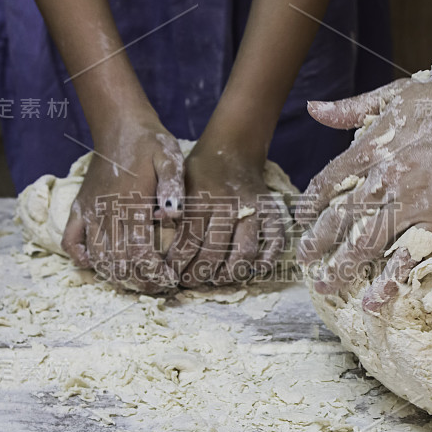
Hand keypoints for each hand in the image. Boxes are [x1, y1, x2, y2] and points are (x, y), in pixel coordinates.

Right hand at [61, 117, 183, 293]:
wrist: (120, 125)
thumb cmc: (150, 143)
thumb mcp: (169, 157)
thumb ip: (173, 184)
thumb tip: (172, 214)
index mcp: (129, 203)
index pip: (137, 252)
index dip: (152, 272)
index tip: (168, 280)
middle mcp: (105, 211)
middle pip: (117, 261)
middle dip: (139, 281)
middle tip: (158, 287)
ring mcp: (88, 211)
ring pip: (96, 257)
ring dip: (115, 275)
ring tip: (137, 282)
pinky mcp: (79, 208)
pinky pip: (71, 241)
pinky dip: (81, 258)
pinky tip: (96, 264)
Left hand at [167, 134, 285, 286]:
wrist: (232, 150)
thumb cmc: (200, 172)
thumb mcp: (178, 182)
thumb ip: (169, 205)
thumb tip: (157, 228)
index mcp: (202, 198)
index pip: (188, 241)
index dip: (178, 264)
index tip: (172, 274)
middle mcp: (229, 205)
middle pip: (214, 252)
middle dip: (199, 274)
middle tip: (191, 281)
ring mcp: (253, 210)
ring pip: (244, 254)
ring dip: (228, 274)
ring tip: (216, 279)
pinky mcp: (272, 213)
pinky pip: (275, 243)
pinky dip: (265, 261)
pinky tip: (250, 270)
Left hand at [296, 70, 431, 307]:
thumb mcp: (394, 94)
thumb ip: (351, 108)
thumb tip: (314, 108)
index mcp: (371, 148)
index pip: (328, 181)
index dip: (311, 202)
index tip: (302, 217)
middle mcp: (383, 178)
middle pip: (339, 217)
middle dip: (317, 241)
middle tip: (304, 259)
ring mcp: (409, 200)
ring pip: (364, 241)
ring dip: (341, 267)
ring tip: (324, 285)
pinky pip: (407, 255)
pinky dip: (389, 280)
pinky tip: (372, 300)